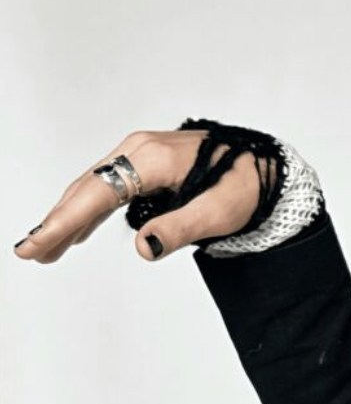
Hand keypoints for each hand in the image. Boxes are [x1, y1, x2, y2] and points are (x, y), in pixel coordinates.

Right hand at [13, 128, 261, 264]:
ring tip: (47, 249)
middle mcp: (138, 150)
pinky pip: (110, 188)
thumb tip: (143, 248)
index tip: (38, 244)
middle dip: (57, 223)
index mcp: (152, 159)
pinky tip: (79, 231)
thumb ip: (180, 229)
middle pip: (87, 190)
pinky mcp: (147, 163)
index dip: (64, 222)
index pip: (97, 195)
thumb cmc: (248, 186)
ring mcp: (140, 154)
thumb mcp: (219, 212)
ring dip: (70, 219)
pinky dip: (90, 210)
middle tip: (31, 253)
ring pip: (94, 188)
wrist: (267, 165)